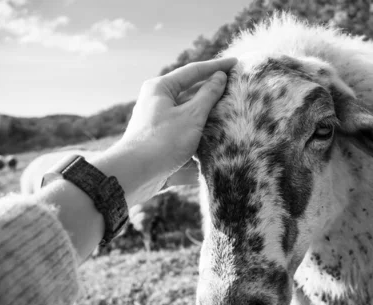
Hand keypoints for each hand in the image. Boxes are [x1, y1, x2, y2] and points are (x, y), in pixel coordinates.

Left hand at [92, 57, 236, 205]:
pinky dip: (200, 139)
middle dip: (213, 94)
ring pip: (189, 117)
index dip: (216, 67)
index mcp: (160, 88)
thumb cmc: (163, 140)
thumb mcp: (192, 115)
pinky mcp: (161, 144)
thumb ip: (208, 95)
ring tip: (231, 117)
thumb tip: (219, 77)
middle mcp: (157, 103)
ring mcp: (158, 125)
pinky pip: (185, 137)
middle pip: (190, 94)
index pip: (193, 71)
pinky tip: (217, 144)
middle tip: (235, 89)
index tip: (235, 63)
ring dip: (209, 119)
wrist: (136, 174)